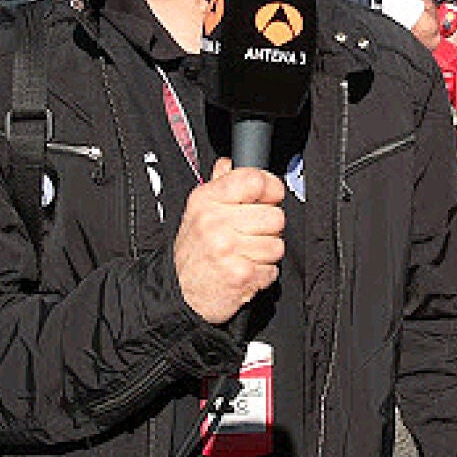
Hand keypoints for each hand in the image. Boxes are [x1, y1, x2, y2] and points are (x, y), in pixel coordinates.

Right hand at [173, 158, 285, 323]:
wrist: (180, 292)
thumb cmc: (194, 251)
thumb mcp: (198, 211)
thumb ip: (219, 185)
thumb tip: (229, 164)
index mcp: (207, 200)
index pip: (254, 180)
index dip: (271, 188)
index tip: (270, 196)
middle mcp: (215, 222)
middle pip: (275, 215)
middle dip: (268, 229)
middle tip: (250, 236)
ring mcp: (227, 249)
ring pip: (277, 245)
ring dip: (266, 254)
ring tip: (245, 256)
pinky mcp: (240, 275)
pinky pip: (272, 269)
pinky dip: (263, 274)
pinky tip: (245, 271)